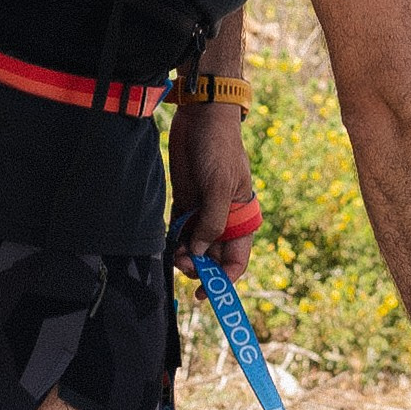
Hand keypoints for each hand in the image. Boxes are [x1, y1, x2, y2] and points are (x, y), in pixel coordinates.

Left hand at [167, 104, 259, 281]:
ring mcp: (203, 210)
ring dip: (184, 256)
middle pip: (212, 258)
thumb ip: (210, 221)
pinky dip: (174, 240)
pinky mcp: (186, 200)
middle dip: (198, 267)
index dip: (223, 280)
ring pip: (194, 247)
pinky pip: (179, 230)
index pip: (236, 260)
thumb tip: (199, 253)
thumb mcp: (218, 185)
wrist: (201, 116)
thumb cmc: (218, 148)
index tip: (206, 293)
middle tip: (181, 263)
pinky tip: (169, 242)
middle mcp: (223, 219)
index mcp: (241, 218)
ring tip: (173, 253)